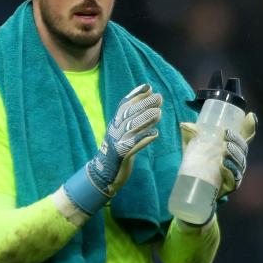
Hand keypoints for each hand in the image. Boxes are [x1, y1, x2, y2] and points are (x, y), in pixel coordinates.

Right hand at [63, 84, 162, 213]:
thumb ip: (134, 121)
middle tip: (159, 98)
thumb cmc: (117, 152)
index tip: (148, 87)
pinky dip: (143, 139)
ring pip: (131, 128)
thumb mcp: (124, 134)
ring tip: (159, 113)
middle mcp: (114, 131)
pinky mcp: (120, 156)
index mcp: (115, 124)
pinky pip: (132, 146)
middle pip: (129, 114)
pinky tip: (155, 134)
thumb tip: (150, 105)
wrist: (103, 175)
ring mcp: (116, 143)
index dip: (135, 95)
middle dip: (144, 104)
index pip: (124, 106)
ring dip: (145, 120)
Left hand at [179, 111, 256, 196]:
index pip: (245, 136)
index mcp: (232, 147)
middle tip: (226, 134)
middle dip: (237, 140)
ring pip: (240, 163)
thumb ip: (191, 135)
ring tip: (226, 147)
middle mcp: (236, 160)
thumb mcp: (194, 145)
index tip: (249, 116)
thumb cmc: (197, 161)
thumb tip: (185, 125)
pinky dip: (230, 172)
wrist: (192, 185)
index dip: (250, 127)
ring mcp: (235, 173)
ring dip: (235, 154)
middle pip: (243, 149)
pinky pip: (234, 179)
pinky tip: (224, 166)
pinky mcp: (229, 186)